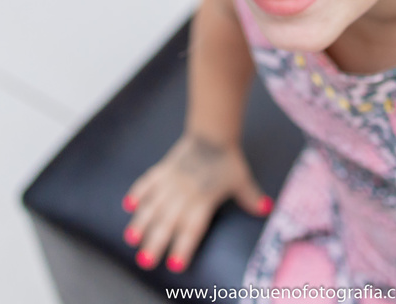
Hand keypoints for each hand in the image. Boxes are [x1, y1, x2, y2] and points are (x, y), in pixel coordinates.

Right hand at [121, 133, 271, 272]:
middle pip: (168, 222)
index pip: (192, 228)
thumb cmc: (228, 159)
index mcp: (204, 200)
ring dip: (141, 222)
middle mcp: (185, 193)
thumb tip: (267, 209)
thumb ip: (251, 198)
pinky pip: (147, 182)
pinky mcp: (163, 170)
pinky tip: (128, 206)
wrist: (212, 133)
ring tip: (131, 238)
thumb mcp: (242, 180)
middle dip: (155, 243)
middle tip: (145, 261)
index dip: (184, 247)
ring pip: (153, 206)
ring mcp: (171, 181)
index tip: (175, 264)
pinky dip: (138, 193)